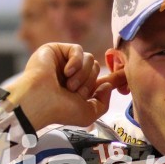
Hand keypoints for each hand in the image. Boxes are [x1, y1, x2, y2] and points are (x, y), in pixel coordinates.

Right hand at [3, 43, 125, 129]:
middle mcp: (72, 75)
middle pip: (96, 69)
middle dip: (89, 83)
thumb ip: (103, 103)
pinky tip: (66, 72)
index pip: (100, 79)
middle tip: (74, 92)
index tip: (125, 77)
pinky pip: (78, 49)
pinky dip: (76, 62)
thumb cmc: (60, 110)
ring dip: (82, 75)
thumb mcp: (88, 113)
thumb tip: (107, 85)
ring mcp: (63, 62)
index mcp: (79, 89)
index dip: (114, 78)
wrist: (39, 102)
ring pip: (90, 59)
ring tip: (68, 86)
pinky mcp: (55, 50)